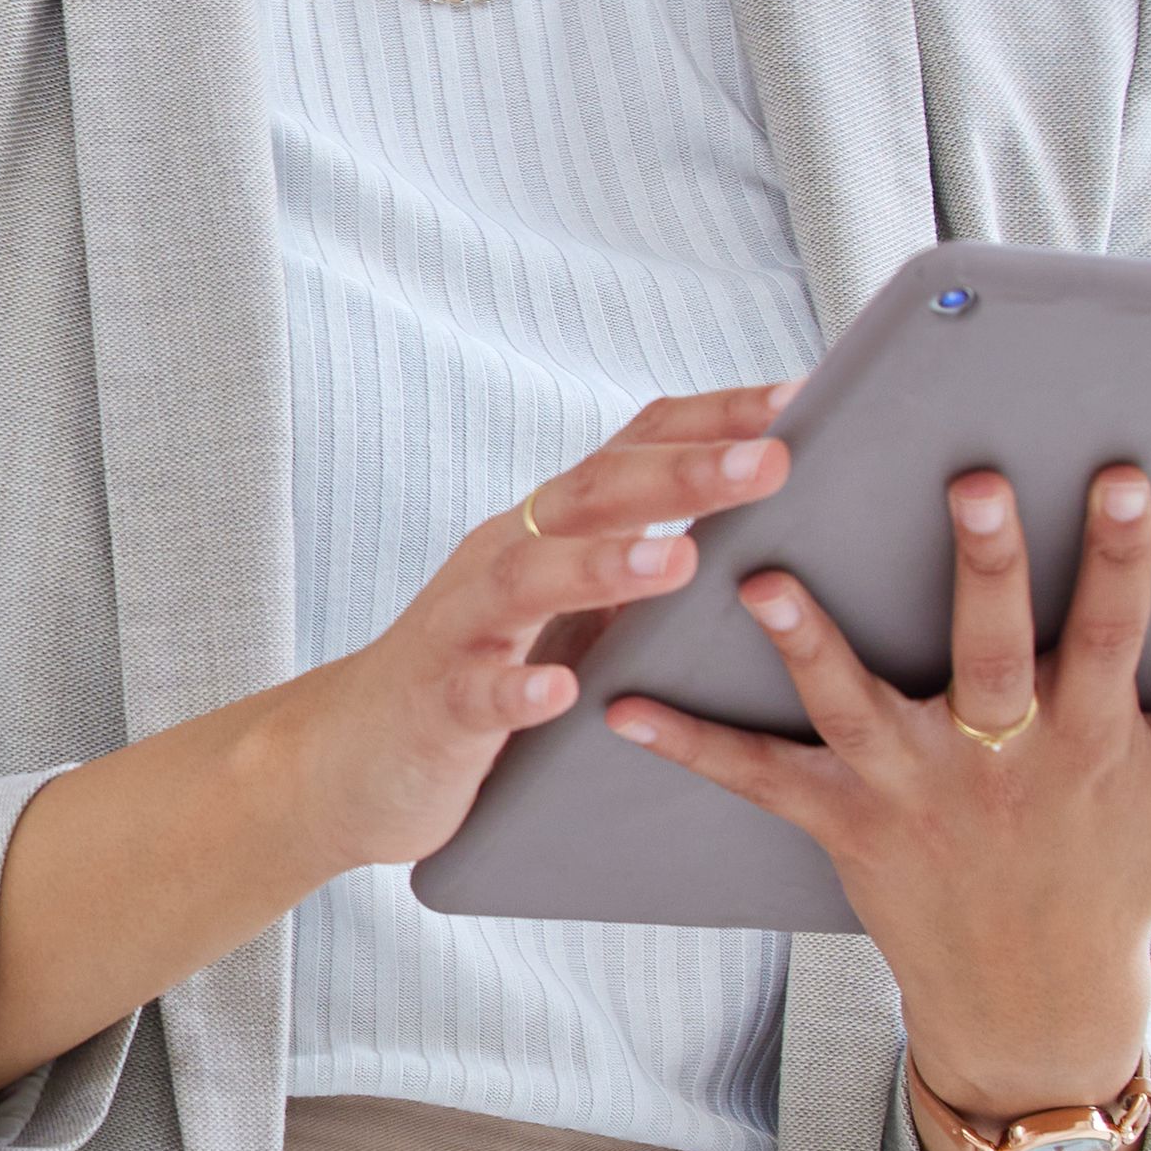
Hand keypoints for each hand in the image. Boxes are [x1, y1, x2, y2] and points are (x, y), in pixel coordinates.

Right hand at [279, 389, 796, 876]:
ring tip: (679, 561)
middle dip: (685, 474)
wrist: (350, 751)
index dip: (712, 420)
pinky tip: (558, 692)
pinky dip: (517, 689)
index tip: (801, 399)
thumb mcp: (565, 601)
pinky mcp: (437, 705)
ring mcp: (464, 627)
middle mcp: (505, 555)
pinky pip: (476, 692)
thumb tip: (755, 517)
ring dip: (605, 566)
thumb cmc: (478, 669)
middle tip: (773, 462)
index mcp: (547, 528)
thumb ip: (635, 555)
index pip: (632, 448)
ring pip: (530, 578)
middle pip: (592, 495)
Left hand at [602, 461, 1150, 1112]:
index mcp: (1091, 736)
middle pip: (994, 651)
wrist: (1033, 994)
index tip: (1118, 474)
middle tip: (966, 480)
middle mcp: (1003, 759)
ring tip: (759, 575)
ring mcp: (917, 792)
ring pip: (857, 707)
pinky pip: (759, 780)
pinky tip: (621, 706)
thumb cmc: (1117, 864)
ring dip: (809, 643)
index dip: (1121, 556)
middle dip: (985, 570)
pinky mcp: (844, 825)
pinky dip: (691, 746)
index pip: (1117, 630)